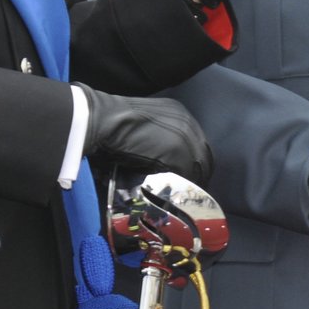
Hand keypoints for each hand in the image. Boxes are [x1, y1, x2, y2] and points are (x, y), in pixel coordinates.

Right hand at [78, 83, 212, 183]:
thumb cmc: (116, 123)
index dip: (194, 161)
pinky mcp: (178, 152)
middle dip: (198, 173)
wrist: (105, 119)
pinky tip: (173, 192)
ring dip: (191, 181)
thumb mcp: (146, 125)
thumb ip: (159, 138)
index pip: (197, 143)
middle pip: (204, 155)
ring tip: (181, 195)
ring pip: (199, 166)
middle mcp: (187, 122)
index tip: (188, 174)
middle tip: (188, 189)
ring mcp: (185, 136)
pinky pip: (187, 174)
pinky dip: (182, 185)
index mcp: (180, 113)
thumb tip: (163, 160)